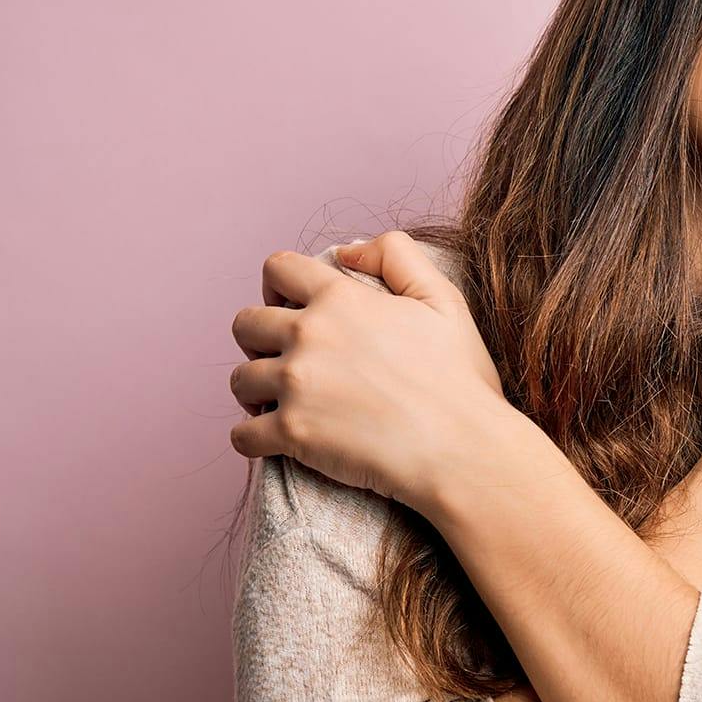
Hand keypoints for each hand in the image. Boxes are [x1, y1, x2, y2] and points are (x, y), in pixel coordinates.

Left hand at [226, 231, 509, 509]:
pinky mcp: (291, 434)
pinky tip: (274, 441)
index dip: (279, 286)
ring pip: (239, 379)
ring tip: (280, 403)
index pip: (278, 268)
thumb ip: (398, 256)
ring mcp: (296, 385)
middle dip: (259, 340)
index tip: (290, 308)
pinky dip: (252, 439)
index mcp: (341, 299)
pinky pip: (241, 435)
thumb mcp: (443, 300)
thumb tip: (347, 252)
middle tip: (285, 360)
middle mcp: (309, 335)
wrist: (462, 449)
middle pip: (245, 324)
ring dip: (255, 391)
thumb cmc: (459, 380)